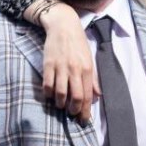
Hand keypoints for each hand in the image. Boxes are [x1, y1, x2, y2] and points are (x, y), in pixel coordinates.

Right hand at [26, 2, 100, 122]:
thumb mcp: (89, 58)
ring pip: (60, 94)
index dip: (86, 110)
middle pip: (75, 97)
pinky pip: (47, 85)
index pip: (88, 95)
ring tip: (61, 105)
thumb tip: (97, 95)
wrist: (63, 26)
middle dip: (74, 110)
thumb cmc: (78, 42)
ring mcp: (60, 67)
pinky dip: (49, 94)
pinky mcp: (48, 65)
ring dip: (60, 104)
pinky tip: (51, 95)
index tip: (84, 120)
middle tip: (72, 114)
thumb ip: (92, 78)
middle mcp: (74, 69)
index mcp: (87, 68)